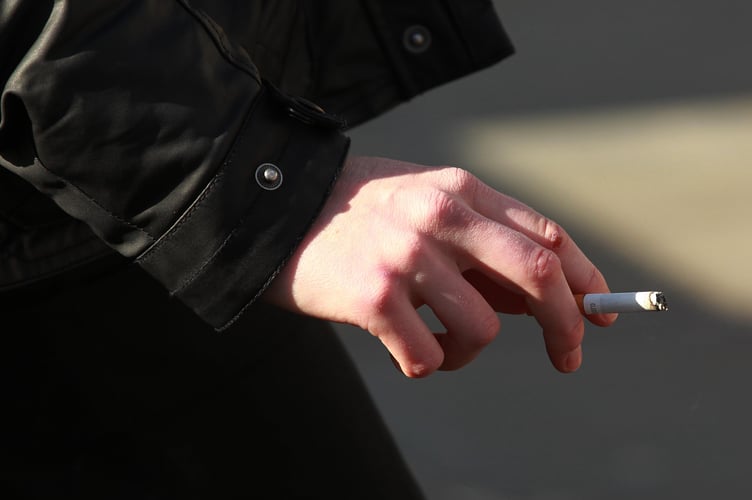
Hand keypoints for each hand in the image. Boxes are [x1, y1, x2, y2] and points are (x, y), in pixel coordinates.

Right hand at [263, 156, 615, 376]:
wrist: (272, 210)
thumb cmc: (354, 215)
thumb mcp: (421, 205)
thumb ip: (479, 242)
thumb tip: (539, 301)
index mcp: (460, 189)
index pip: (547, 235)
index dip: (585, 279)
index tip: (599, 315)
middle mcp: (440, 215)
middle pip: (538, 275)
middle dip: (566, 324)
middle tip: (567, 357)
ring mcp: (408, 255)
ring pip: (483, 328)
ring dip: (470, 352)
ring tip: (438, 345)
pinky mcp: (374, 296)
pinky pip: (428, 356)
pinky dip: (427, 365)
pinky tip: (404, 349)